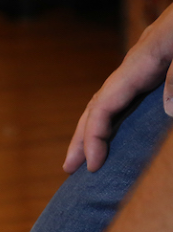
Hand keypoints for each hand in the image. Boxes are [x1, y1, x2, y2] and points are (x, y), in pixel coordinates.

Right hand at [64, 4, 172, 172]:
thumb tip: (169, 111)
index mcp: (139, 62)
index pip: (104, 105)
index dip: (93, 136)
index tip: (93, 165)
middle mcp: (135, 66)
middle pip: (97, 105)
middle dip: (81, 137)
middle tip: (69, 168)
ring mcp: (144, 66)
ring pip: (108, 100)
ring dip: (93, 128)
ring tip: (86, 155)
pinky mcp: (155, 67)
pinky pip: (125, 97)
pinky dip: (113, 116)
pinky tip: (116, 129)